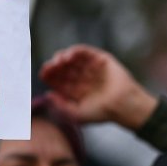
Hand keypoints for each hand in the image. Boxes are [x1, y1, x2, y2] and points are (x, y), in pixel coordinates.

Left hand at [40, 44, 157, 130]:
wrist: (123, 106)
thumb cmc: (101, 113)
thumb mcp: (76, 114)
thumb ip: (60, 106)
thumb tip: (47, 94)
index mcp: (74, 90)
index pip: (57, 79)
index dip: (49, 75)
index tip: (43, 74)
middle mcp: (81, 78)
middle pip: (62, 68)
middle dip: (53, 66)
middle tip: (50, 67)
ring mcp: (90, 68)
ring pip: (71, 58)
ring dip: (62, 57)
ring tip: (59, 62)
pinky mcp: (100, 59)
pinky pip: (84, 51)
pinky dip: (74, 51)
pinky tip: (68, 56)